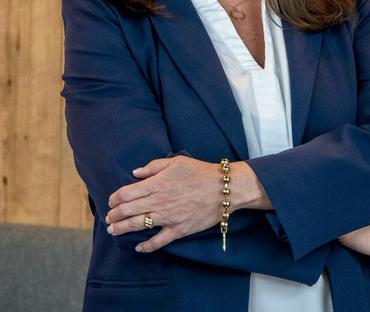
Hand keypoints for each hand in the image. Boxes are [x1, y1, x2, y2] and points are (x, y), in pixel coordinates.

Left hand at [106, 156, 221, 252]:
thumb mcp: (176, 162)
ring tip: (113, 230)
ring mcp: (168, 217)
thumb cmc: (199, 172)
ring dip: (122, 229)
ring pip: (138, 225)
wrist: (223, 188)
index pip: (127, 193)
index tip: (111, 201)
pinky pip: (158, 241)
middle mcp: (159, 201)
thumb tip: (135, 173)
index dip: (115, 198)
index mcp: (156, 183)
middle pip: (128, 210)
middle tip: (108, 218)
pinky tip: (138, 247)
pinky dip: (146, 246)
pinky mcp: (178, 230)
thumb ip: (153, 166)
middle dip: (114, 215)